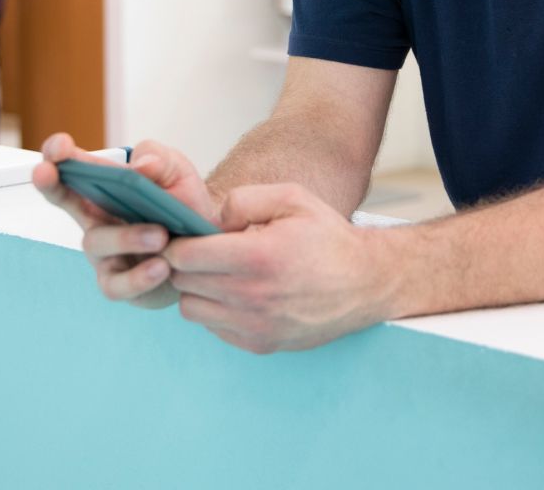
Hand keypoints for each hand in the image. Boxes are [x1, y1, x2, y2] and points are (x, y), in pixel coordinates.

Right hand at [30, 134, 220, 310]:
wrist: (207, 242)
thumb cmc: (182, 202)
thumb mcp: (177, 170)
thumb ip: (158, 158)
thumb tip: (141, 166)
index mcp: (103, 185)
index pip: (71, 166)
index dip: (56, 155)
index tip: (60, 148)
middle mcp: (95, 217)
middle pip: (61, 198)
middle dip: (50, 184)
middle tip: (48, 173)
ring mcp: (103, 252)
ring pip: (96, 242)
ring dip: (127, 237)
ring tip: (160, 235)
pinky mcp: (118, 283)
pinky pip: (117, 284)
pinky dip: (139, 277)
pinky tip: (161, 267)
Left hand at [165, 183, 396, 353]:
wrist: (365, 282)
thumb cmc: (327, 238)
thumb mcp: (291, 198)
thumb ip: (243, 200)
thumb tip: (211, 222)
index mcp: (258, 257)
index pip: (185, 257)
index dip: (178, 243)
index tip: (185, 236)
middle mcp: (253, 297)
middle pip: (183, 283)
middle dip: (184, 264)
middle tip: (200, 251)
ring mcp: (256, 326)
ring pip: (192, 309)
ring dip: (197, 289)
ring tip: (218, 272)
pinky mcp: (260, 344)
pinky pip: (214, 329)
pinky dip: (216, 311)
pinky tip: (237, 293)